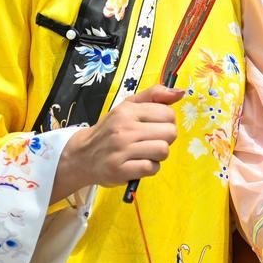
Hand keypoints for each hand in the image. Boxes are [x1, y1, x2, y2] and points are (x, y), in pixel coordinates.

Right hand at [57, 84, 181, 189]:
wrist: (81, 156)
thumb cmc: (110, 130)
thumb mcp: (128, 106)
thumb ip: (154, 95)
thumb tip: (180, 92)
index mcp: (127, 111)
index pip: (168, 113)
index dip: (167, 121)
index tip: (155, 126)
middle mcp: (124, 129)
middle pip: (170, 133)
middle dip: (165, 138)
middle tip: (151, 140)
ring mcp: (121, 151)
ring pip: (163, 151)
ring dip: (158, 154)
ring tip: (145, 152)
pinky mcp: (120, 170)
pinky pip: (152, 168)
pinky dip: (150, 168)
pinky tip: (139, 163)